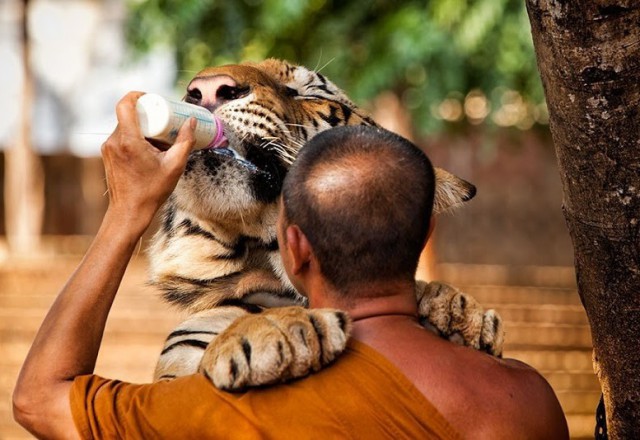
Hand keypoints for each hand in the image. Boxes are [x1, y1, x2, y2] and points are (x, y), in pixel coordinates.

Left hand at [101, 91, 195, 234]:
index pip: (125, 104)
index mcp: (128, 140)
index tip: (152, 98)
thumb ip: (185, 142)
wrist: (129, 212)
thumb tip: (190, 122)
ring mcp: (108, 148)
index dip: (137, 95)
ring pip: (125, 126)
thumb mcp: (175, 166)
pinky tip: (149, 150)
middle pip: (128, 115)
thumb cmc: (151, 191)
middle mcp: (114, 141)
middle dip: (147, 114)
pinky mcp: (108, 155)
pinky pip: (121, 137)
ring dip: (142, 128)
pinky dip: (135, 138)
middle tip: (164, 120)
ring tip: (160, 139)